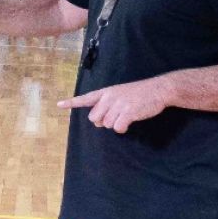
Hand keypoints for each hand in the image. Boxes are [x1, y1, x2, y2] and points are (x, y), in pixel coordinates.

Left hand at [58, 77, 173, 133]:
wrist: (159, 89)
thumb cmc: (139, 94)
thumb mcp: (120, 93)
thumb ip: (106, 104)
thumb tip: (97, 121)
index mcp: (106, 92)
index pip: (86, 98)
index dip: (72, 102)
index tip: (58, 105)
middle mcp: (109, 97)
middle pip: (94, 118)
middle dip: (102, 122)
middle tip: (116, 116)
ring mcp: (118, 104)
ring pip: (106, 124)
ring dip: (115, 125)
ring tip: (126, 116)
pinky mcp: (128, 112)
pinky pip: (117, 128)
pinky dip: (122, 129)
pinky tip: (128, 123)